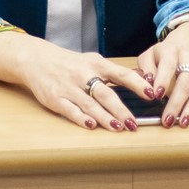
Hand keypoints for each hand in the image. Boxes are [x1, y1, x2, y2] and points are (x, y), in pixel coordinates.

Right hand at [0, 37, 154, 130]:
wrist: (37, 59)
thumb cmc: (70, 63)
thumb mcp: (92, 61)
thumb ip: (114, 72)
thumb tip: (141, 79)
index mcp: (96, 64)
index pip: (121, 74)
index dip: (137, 84)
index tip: (151, 94)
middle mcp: (84, 75)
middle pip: (106, 94)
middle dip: (121, 110)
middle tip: (134, 123)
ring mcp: (69, 87)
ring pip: (90, 105)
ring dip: (105, 118)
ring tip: (118, 128)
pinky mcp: (56, 98)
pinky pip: (71, 110)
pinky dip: (81, 118)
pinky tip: (91, 126)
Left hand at [135, 21, 188, 127]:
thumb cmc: (166, 53)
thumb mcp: (150, 54)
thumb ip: (146, 69)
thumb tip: (147, 87)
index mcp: (172, 50)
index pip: (168, 65)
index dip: (163, 80)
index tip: (156, 96)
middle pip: (185, 82)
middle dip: (176, 102)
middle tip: (167, 120)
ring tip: (184, 123)